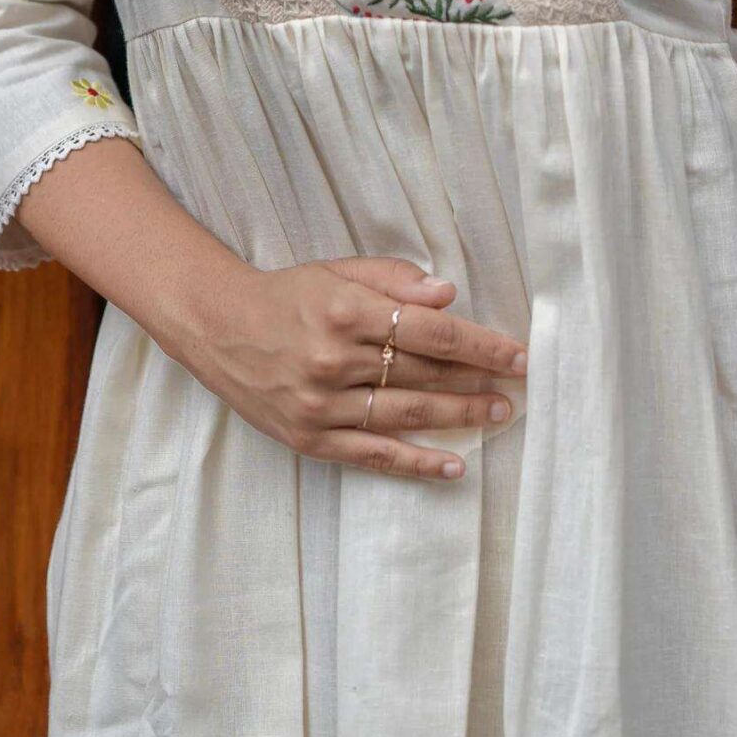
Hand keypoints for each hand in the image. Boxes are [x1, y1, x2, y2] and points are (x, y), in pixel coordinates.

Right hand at [177, 253, 527, 481]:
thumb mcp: (339, 271)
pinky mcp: (309, 439)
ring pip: (404, 415)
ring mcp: (320, 404)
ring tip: (498, 414)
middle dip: (476, 380)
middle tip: (517, 386)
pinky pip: (372, 455)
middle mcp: (332, 359)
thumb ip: (394, 279)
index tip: (516, 354)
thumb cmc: (289, 294)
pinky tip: (452, 466)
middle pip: (422, 374)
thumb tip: (448, 294)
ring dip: (458, 418)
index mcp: (344, 310)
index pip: (429, 330)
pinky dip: (415, 464)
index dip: (478, 344)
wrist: (219, 327)